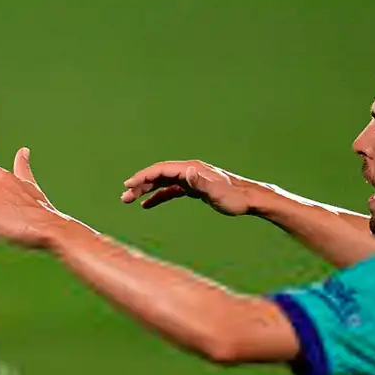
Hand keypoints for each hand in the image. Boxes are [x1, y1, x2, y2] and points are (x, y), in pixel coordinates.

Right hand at [121, 160, 255, 215]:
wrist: (249, 200)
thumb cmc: (235, 197)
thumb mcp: (217, 191)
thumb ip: (201, 181)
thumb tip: (186, 171)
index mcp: (191, 169)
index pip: (161, 169)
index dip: (143, 176)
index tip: (128, 185)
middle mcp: (188, 171)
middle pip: (158, 175)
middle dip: (139, 184)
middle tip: (124, 197)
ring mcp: (190, 179)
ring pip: (162, 182)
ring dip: (145, 190)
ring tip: (129, 200)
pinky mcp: (193, 188)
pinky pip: (170, 190)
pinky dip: (157, 196)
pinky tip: (147, 204)